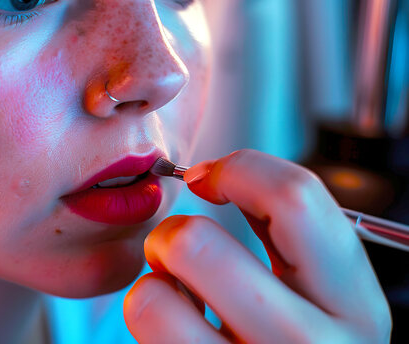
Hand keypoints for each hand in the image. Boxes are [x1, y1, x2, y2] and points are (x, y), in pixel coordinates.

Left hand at [124, 149, 391, 342]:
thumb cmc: (304, 340)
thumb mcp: (325, 292)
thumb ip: (286, 231)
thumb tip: (219, 175)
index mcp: (353, 305)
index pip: (295, 199)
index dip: (237, 170)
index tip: (207, 180)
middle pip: (198, 245)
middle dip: (173, 231)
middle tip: (175, 246)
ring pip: (153, 296)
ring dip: (153, 281)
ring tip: (173, 292)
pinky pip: (144, 326)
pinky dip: (148, 313)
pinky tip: (177, 323)